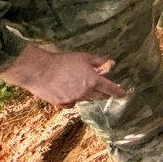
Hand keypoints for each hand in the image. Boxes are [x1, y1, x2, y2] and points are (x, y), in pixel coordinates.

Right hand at [0, 44, 126, 106]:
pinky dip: (73, 99)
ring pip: (85, 99)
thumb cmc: (62, 61)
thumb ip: (98, 61)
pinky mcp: (62, 104)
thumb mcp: (83, 57)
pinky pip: (72, 104)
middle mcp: (85, 93)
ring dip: (89, 95)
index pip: (110, 88)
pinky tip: (69, 93)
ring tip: (85, 88)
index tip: (123, 94)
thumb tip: (109, 62)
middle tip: (108, 92)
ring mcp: (73, 100)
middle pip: (100, 96)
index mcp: (93, 81)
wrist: (39, 71)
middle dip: (105, 94)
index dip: (118, 91)